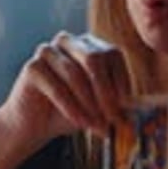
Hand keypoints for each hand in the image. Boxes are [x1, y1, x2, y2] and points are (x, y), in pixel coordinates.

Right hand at [1, 31, 130, 148]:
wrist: (35, 125)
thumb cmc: (71, 112)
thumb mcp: (99, 107)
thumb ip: (115, 103)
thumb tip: (135, 110)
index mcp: (89, 44)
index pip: (112, 55)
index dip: (121, 82)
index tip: (125, 110)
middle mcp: (68, 42)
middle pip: (94, 59)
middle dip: (106, 92)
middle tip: (113, 118)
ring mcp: (48, 51)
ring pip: (74, 74)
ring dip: (89, 104)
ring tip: (96, 126)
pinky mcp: (32, 67)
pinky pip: (57, 87)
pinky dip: (71, 108)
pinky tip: (79, 123)